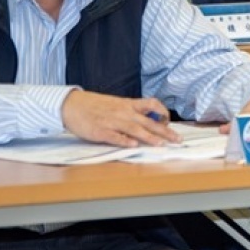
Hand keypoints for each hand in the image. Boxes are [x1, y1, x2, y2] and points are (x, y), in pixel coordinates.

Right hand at [61, 90, 180, 146]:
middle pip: (148, 121)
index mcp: (128, 105)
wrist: (72, 104)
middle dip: (164, 131)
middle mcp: (123, 112)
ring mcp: (112, 122)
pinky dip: (123, 141)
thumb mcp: (116, 104)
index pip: (151, 105)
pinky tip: (132, 146)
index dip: (163, 112)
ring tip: (160, 144)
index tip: (170, 122)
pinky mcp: (100, 131)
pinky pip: (114, 136)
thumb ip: (131, 111)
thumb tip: (147, 120)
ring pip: (134, 129)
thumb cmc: (95, 105)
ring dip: (148, 137)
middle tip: (177, 139)